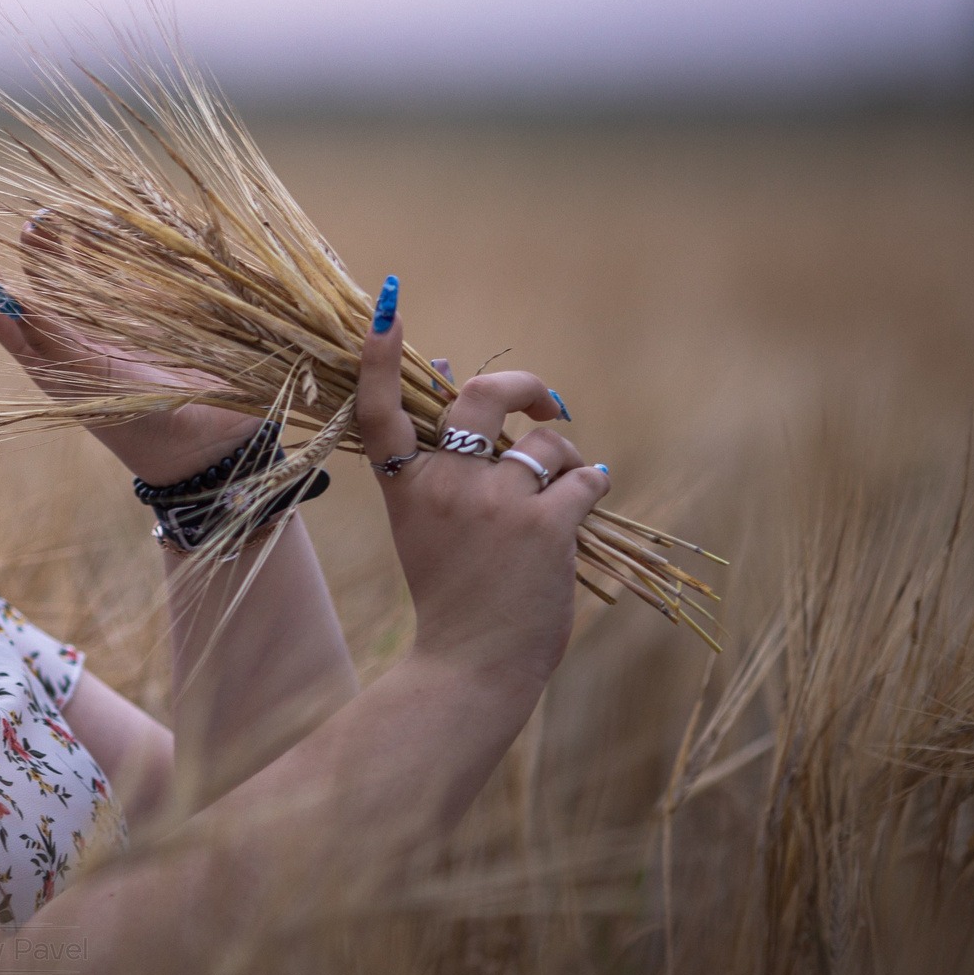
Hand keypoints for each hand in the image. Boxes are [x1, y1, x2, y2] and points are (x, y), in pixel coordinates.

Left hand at [0, 189, 266, 486]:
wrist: (203, 445)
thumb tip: (4, 292)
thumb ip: (52, 334)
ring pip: (56, 279)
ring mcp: (96, 332)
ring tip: (42, 214)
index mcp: (43, 362)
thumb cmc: (141, 422)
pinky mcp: (133, 324)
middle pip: (13, 288)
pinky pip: (104, 278)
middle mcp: (62, 343)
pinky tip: (94, 225)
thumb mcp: (91, 376)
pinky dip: (96, 251)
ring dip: (45, 245)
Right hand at [354, 283, 606, 689]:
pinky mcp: (543, 525)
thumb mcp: (428, 528)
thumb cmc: (454, 596)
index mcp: (406, 487)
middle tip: (544, 402)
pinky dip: (593, 485)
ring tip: (569, 484)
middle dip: (522, 384)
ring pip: (545, 441)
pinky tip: (591, 500)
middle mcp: (445, 485)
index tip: (386, 308)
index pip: (380, 409)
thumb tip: (477, 407)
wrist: (473, 665)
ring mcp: (494, 503)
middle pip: (481, 396)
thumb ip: (445, 472)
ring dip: (566, 456)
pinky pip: (584, 478)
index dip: (380, 356)